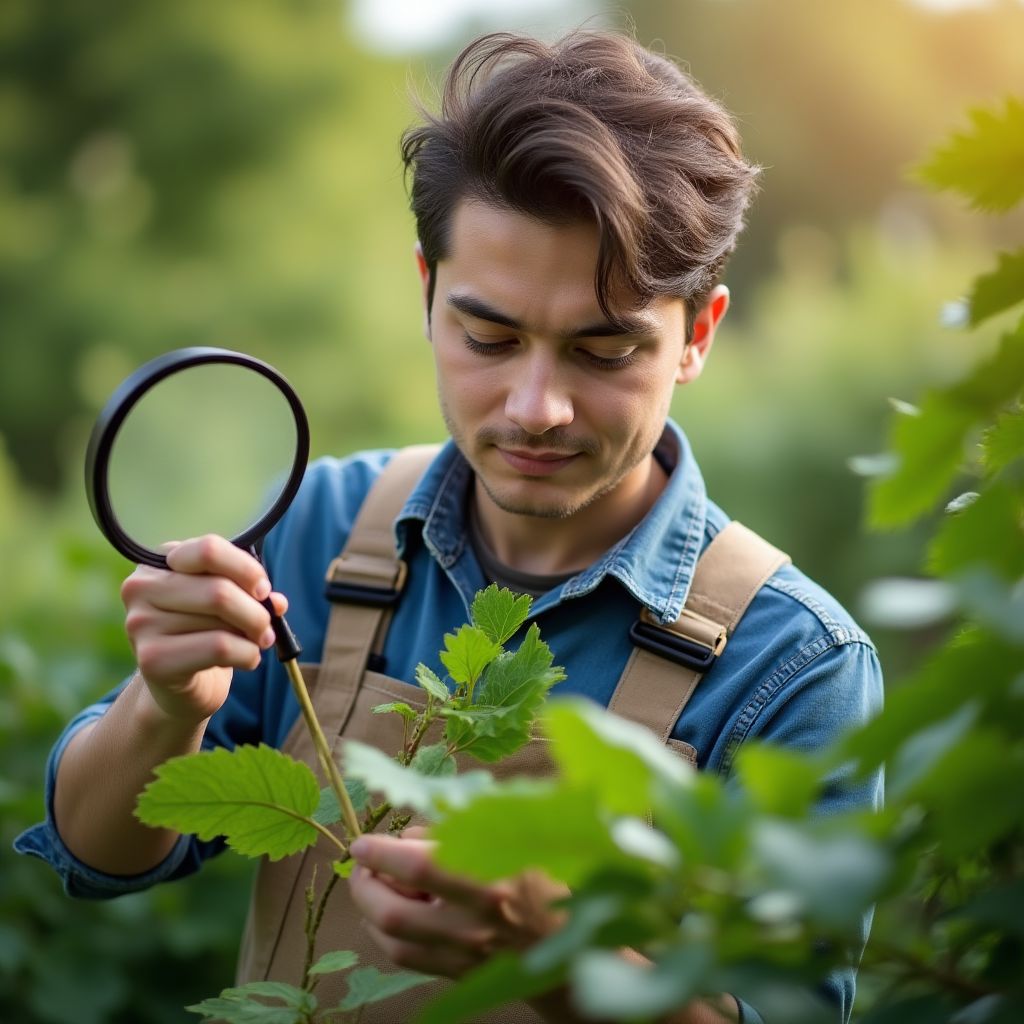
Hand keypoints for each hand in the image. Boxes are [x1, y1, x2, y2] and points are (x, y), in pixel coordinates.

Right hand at [120, 534, 286, 723]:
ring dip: (253, 636)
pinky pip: (218, 649)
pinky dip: (247, 655)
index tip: (263, 591)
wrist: (179, 686)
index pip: (209, 550)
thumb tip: (275, 601)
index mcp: (161, 560)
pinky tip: (247, 660)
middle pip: (219, 589)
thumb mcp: (226, 604)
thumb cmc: (205, 634)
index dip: (246, 570)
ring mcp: (141, 622)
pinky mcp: (151, 659)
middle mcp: (142, 586)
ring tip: (254, 644)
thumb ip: (250, 592)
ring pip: (221, 621)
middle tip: (267, 628)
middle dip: (257, 612)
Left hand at [349, 829, 567, 978]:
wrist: (571, 941)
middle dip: (366, 884)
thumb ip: (462, 828)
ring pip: (395, 939)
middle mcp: (476, 922)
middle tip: (362, 863)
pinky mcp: (460, 973)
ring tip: (371, 885)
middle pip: (396, 912)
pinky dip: (384, 933)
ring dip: (370, 909)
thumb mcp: (514, 837)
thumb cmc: (543, 875)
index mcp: (493, 878)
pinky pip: (405, 957)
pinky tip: (383, 914)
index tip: (363, 841)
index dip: (382, 852)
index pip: (421, 865)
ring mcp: (466, 953)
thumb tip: (409, 835)